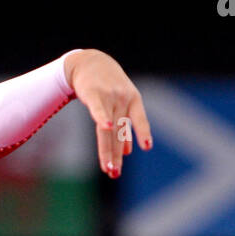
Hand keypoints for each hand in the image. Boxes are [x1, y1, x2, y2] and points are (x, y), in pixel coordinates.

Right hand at [65, 49, 151, 176]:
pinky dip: (103, 118)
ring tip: (109, 169)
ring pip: (108, 130)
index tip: (146, 147)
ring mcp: (109, 96)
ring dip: (107, 151)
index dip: (142, 132)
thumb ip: (124, 126)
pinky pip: (98, 109)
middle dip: (116, 155)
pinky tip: (106, 127)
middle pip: (119, 133)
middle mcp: (123, 99)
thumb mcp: (121, 101)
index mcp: (133, 99)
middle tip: (114, 174)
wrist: (89, 61)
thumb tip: (127, 152)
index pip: (140, 119)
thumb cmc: (107, 83)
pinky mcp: (93, 94)